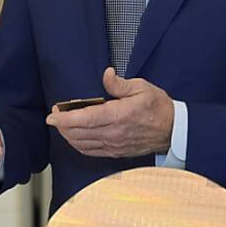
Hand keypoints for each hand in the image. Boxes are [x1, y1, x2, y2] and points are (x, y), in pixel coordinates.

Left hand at [46, 67, 173, 157]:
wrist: (173, 130)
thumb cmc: (158, 107)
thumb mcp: (141, 87)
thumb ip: (119, 83)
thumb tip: (106, 74)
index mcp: (119, 115)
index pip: (85, 119)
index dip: (65, 118)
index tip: (52, 115)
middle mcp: (114, 134)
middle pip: (78, 133)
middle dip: (62, 125)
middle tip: (56, 113)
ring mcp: (114, 145)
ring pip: (82, 144)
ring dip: (68, 135)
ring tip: (63, 124)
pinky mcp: (116, 152)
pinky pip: (91, 152)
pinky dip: (78, 145)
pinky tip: (75, 137)